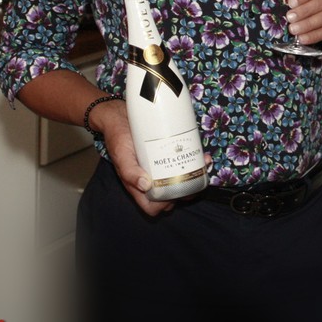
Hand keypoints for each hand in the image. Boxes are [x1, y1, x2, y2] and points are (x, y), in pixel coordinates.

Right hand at [95, 99, 211, 215]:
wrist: (119, 115)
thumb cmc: (117, 137)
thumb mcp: (121, 154)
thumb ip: (130, 172)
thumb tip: (145, 186)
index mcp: (137, 185)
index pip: (152, 206)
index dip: (164, 205)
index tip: (175, 193)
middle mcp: (150, 178)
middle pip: (170, 196)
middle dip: (186, 191)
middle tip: (196, 178)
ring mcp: (159, 166)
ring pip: (179, 180)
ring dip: (195, 176)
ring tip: (204, 164)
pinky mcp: (166, 153)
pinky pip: (182, 162)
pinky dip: (194, 160)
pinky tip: (203, 154)